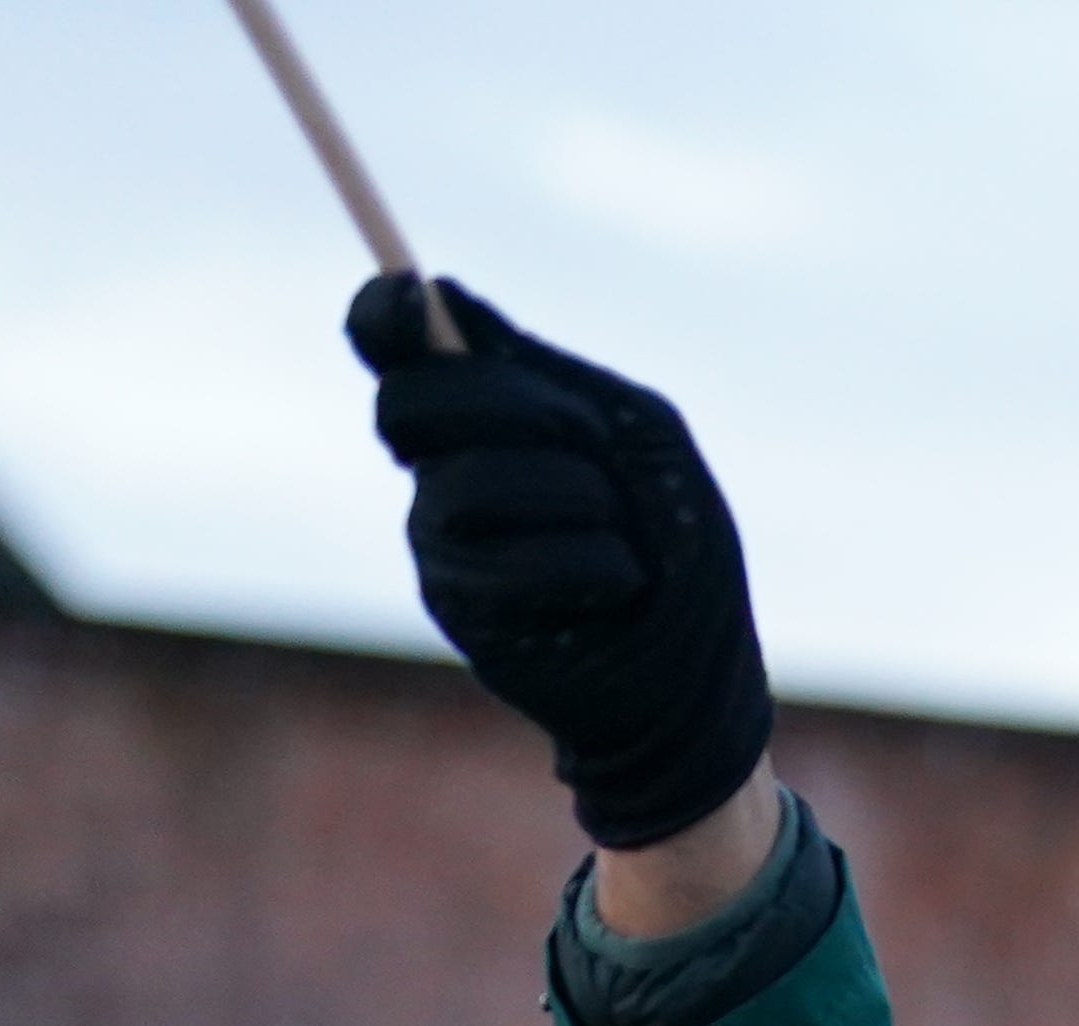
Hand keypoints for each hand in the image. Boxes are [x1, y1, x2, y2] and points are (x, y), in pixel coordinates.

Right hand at [350, 273, 775, 849]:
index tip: (412, 296)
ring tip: (622, 538)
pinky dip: (596, 568)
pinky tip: (615, 591)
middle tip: (591, 446)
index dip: (383, 313)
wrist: (695, 678)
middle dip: (520, 408)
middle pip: (413, 399)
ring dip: (581, 500)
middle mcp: (441, 468)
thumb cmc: (678, 547)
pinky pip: (514, 560)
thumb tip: (441, 295)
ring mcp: (437, 537)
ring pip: (475, 481)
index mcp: (481, 414)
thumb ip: (547, 370)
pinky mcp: (454, 603)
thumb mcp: (639, 435)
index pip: (389, 345)